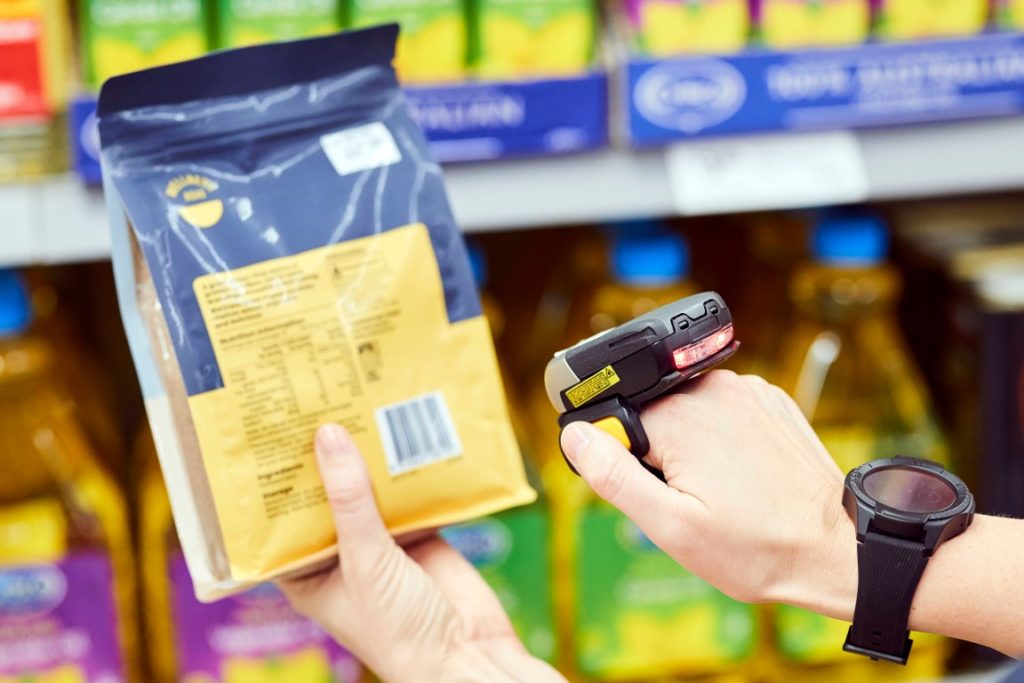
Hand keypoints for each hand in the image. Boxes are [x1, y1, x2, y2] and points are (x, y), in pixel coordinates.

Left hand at [279, 424, 564, 682]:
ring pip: (368, 490)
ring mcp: (381, 543)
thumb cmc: (399, 630)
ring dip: (366, 457)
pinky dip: (408, 467)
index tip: (266, 437)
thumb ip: (349, 499)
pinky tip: (403, 431)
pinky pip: (408, 492)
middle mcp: (341, 555)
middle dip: (324, 460)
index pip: (280, 521)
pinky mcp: (419, 532)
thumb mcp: (364, 561)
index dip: (274, 483)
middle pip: (327, 497)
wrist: (468, 653)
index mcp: (308, 574)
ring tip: (353, 405)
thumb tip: (328, 436)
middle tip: (312, 406)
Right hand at [559, 370, 857, 619]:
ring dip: (691, 445)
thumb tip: (575, 435)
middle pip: (653, 414)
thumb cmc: (755, 548)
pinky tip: (743, 474)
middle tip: (692, 499)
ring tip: (721, 489)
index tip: (657, 493)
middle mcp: (711, 389)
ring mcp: (746, 390)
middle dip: (659, 454)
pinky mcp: (769, 400)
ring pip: (687, 411)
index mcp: (679, 417)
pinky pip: (724, 411)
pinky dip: (723, 438)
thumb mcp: (670, 527)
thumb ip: (614, 476)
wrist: (836, 549)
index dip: (628, 462)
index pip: (619, 422)